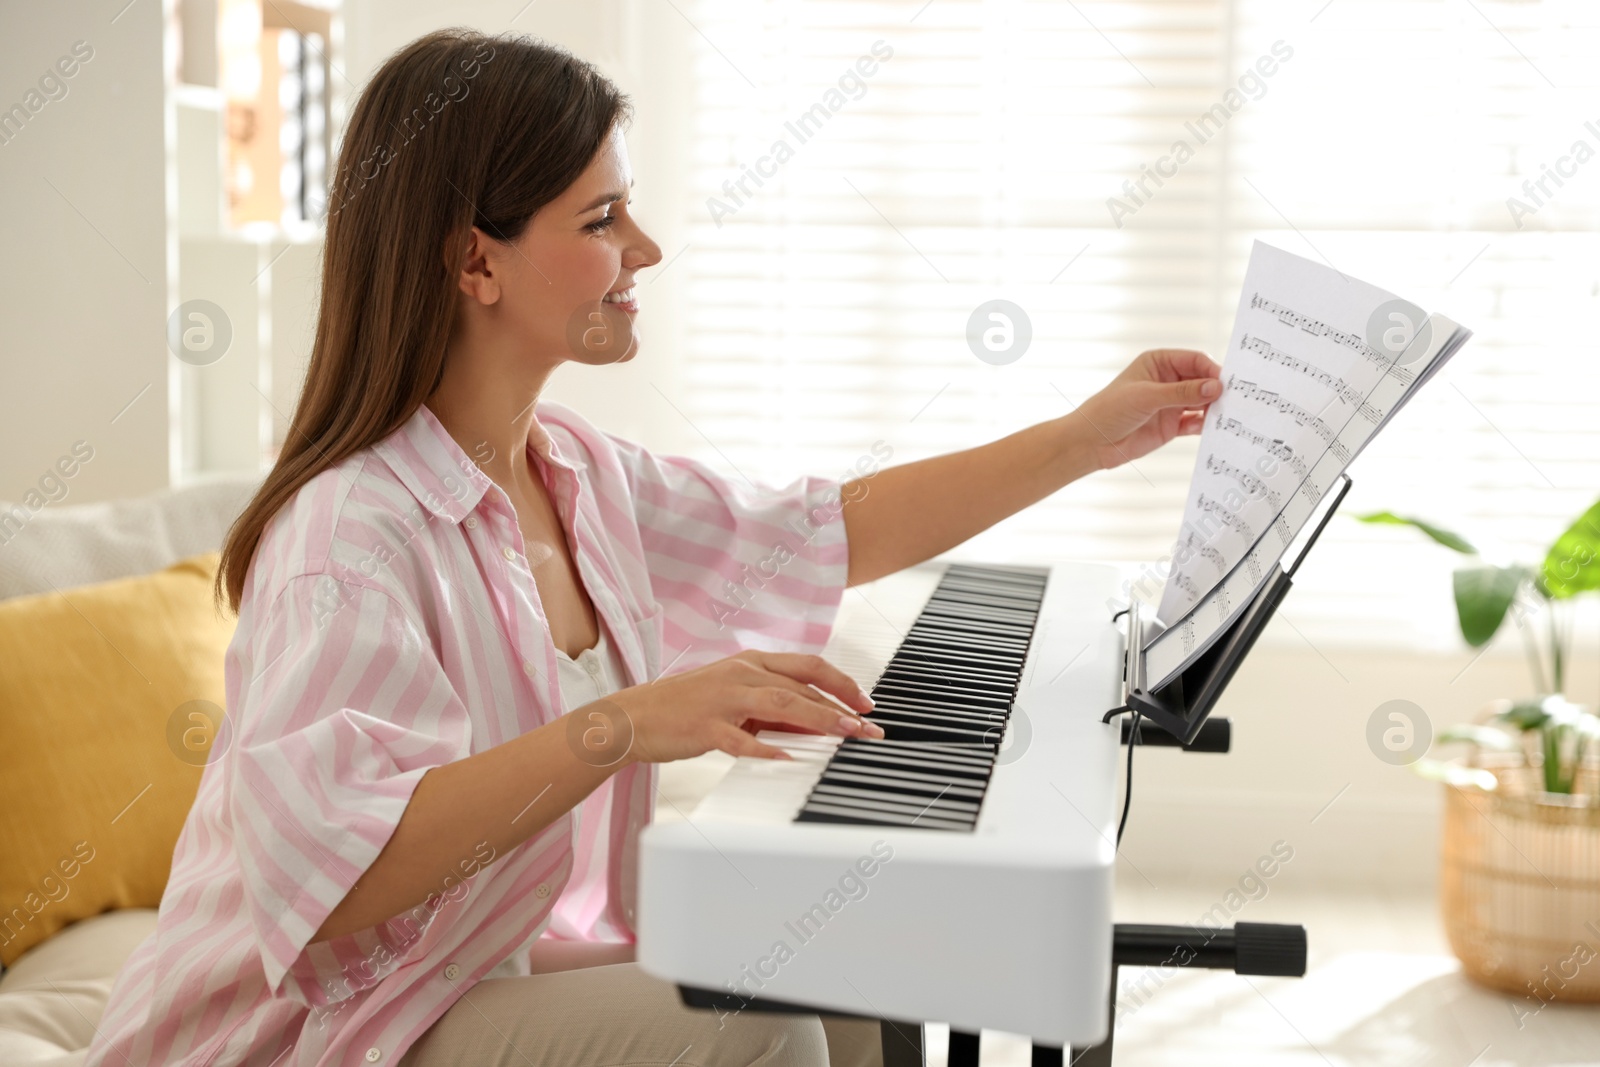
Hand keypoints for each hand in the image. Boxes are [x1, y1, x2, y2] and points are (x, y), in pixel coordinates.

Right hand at [579, 650, 881, 764]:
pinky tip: (786, 759)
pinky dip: (766, 749)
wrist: (634, 717)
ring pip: (782, 704)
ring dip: (819, 720)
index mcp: (751, 662)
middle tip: (868, 729)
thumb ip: (773, 707)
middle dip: (841, 708)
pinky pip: (741, 738)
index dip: (842, 684)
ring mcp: (724, 698)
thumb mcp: (735, 698)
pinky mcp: (706, 725)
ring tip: (845, 735)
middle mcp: (741, 673)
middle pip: (803, 687)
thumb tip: (814, 721)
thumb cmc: (686, 708)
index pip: (809, 667)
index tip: (866, 704)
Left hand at [1074, 349, 1220, 469]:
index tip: (1226, 384)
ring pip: (1202, 402)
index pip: (1195, 360)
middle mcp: (1168, 380)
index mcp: (1160, 362)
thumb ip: (1182, 392)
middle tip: (1237, 400)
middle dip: (1218, 390)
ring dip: (1215, 409)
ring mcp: (1171, 403)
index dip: (1212, 370)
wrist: (1092, 443)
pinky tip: (1215, 430)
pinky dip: (1206, 425)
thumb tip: (1215, 387)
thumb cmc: (1110, 410)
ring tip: (1230, 416)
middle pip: (1203, 381)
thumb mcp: (1146, 397)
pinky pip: (1196, 423)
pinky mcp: (1172, 425)